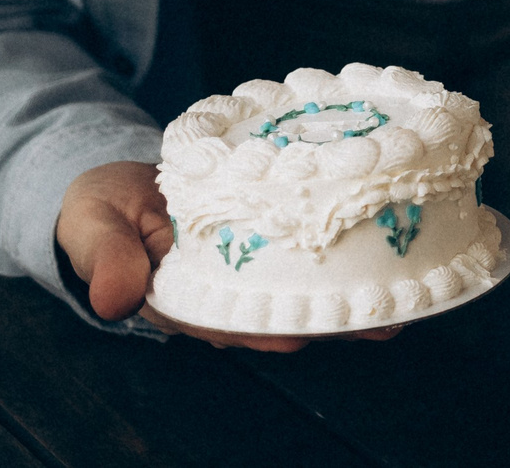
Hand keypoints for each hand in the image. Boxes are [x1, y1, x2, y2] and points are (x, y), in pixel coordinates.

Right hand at [54, 159, 401, 351]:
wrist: (118, 181)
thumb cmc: (102, 209)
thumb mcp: (92, 226)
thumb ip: (106, 256)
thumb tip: (114, 299)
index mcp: (187, 302)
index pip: (237, 324)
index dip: (277, 326)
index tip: (311, 328)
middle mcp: (230, 293)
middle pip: (291, 310)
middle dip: (339, 314)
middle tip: (393, 311)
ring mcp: (256, 266)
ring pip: (314, 283)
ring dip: (359, 283)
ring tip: (417, 280)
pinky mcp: (276, 232)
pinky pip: (317, 240)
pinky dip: (352, 233)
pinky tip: (394, 226)